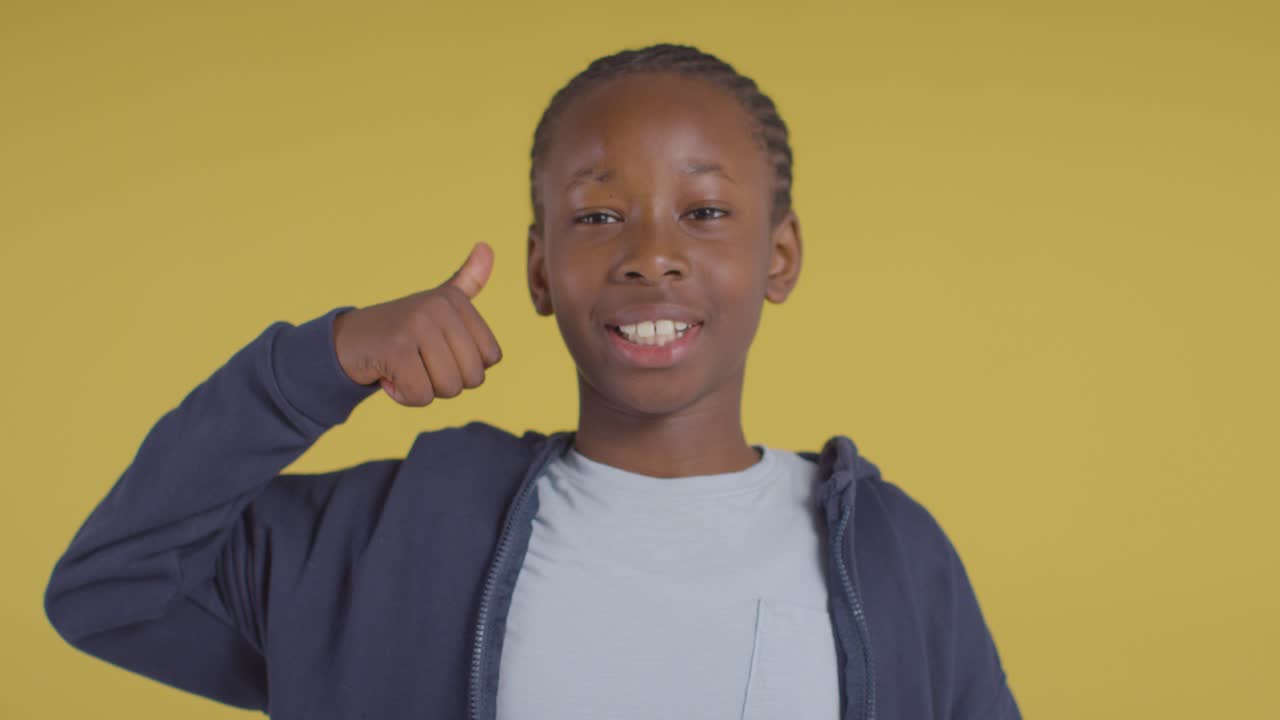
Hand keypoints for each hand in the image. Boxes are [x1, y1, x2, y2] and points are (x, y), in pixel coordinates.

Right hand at [332, 242, 501, 406]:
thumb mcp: (438, 304)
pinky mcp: (396, 348)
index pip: (491, 358)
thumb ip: (467, 282)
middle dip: (445, 383)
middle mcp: (439, 307)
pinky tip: (388, 376)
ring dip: (423, 390)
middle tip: (418, 363)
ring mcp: (417, 325)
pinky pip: (421, 395)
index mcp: (454, 299)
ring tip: (403, 368)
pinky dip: (404, 396)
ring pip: (449, 388)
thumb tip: (487, 246)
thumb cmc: (399, 330)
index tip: (437, 352)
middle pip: (473, 377)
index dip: (465, 367)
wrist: (344, 341)